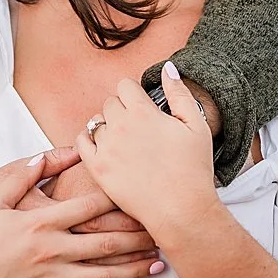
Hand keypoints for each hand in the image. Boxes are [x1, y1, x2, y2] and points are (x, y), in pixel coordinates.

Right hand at [0, 153, 166, 277]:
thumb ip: (22, 177)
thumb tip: (46, 156)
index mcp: (40, 222)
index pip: (89, 207)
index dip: (118, 199)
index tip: (139, 193)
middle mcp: (52, 251)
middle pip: (106, 243)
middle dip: (138, 238)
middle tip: (161, 233)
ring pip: (104, 276)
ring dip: (134, 270)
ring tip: (156, 264)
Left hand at [77, 64, 219, 245]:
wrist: (181, 210)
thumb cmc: (193, 170)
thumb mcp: (196, 126)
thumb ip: (179, 94)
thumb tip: (168, 68)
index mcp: (143, 113)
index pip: (125, 86)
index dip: (135, 94)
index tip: (142, 106)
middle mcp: (120, 127)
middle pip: (110, 103)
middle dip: (122, 110)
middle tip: (138, 127)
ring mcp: (105, 147)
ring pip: (96, 122)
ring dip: (108, 126)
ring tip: (125, 141)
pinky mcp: (96, 167)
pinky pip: (80, 141)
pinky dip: (89, 140)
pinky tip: (104, 147)